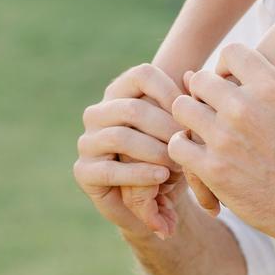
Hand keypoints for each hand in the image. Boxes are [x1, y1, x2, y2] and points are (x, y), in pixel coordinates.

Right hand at [74, 63, 183, 238]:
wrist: (155, 199)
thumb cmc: (170, 154)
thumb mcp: (179, 128)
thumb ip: (183, 102)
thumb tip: (191, 75)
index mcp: (119, 92)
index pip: (142, 75)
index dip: (170, 91)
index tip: (190, 113)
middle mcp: (97, 113)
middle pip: (133, 109)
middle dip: (166, 128)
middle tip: (189, 145)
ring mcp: (87, 141)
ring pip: (120, 138)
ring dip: (155, 152)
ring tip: (178, 165)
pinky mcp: (83, 171)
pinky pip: (110, 170)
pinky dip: (140, 173)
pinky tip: (161, 176)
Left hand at [168, 43, 274, 256]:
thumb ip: (262, 85)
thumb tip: (217, 72)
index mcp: (271, 87)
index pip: (231, 52)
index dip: (225, 68)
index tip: (229, 87)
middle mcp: (246, 107)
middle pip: (200, 80)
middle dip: (204, 96)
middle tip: (212, 115)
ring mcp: (226, 137)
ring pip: (181, 109)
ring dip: (189, 121)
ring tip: (203, 135)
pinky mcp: (213, 169)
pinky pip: (177, 145)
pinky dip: (184, 151)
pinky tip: (199, 157)